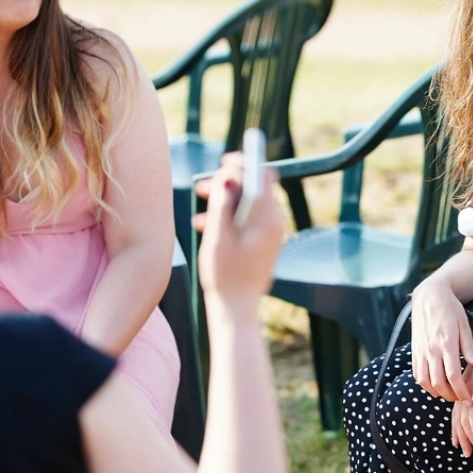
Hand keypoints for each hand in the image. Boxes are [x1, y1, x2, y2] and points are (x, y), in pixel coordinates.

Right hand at [192, 152, 284, 308]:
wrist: (236, 311)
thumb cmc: (225, 277)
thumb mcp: (217, 238)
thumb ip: (221, 205)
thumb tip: (227, 178)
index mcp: (266, 219)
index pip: (263, 175)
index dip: (245, 163)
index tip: (224, 162)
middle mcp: (274, 222)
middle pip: (254, 186)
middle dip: (228, 182)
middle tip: (203, 187)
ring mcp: (270, 232)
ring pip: (247, 202)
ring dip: (223, 199)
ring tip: (199, 206)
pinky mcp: (262, 241)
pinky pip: (246, 218)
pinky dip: (228, 215)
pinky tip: (205, 225)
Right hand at [409, 278, 472, 402]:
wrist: (430, 295)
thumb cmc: (451, 309)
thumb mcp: (464, 325)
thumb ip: (469, 346)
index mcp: (446, 343)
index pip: (453, 375)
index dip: (461, 391)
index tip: (469, 398)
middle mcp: (431, 349)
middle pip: (438, 383)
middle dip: (450, 396)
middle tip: (460, 399)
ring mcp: (420, 350)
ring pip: (425, 381)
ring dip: (436, 392)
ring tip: (448, 394)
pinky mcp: (414, 350)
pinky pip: (416, 373)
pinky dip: (425, 384)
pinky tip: (434, 385)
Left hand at [451, 329, 472, 456]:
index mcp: (464, 387)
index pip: (458, 412)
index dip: (458, 428)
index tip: (459, 441)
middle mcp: (462, 390)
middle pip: (458, 419)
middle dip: (462, 437)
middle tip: (466, 452)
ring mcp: (468, 391)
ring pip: (464, 420)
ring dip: (470, 438)